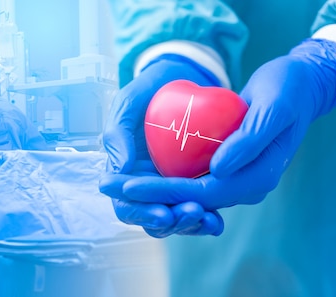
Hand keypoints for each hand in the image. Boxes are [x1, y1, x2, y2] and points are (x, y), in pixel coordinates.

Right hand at [100, 54, 224, 236]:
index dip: (141, 213)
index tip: (163, 212)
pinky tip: (217, 220)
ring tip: (209, 219)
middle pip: (150, 219)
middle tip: (193, 213)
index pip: (125, 204)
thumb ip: (118, 133)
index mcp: (122, 170)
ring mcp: (167, 185)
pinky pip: (196, 207)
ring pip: (174, 220)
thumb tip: (118, 169)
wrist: (182, 78)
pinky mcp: (191, 183)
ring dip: (189, 225)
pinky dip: (205, 218)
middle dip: (172, 223)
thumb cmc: (150, 89)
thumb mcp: (129, 102)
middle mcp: (143, 184)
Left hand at [112, 39, 335, 209]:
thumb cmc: (287, 91)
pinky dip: (164, 184)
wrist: (298, 86)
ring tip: (115, 185)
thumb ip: (249, 141)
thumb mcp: (272, 108)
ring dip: (151, 195)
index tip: (127, 185)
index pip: (202, 194)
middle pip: (189, 203)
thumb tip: (217, 172)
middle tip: (109, 185)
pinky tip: (136, 177)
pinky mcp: (223, 171)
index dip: (162, 193)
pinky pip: (190, 184)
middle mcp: (244, 188)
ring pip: (186, 199)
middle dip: (147, 199)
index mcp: (257, 179)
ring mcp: (233, 181)